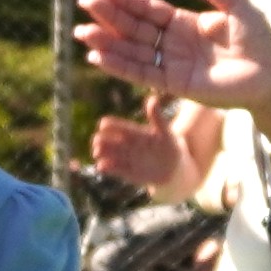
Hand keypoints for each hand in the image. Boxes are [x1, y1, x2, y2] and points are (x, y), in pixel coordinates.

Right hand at [77, 0, 270, 155]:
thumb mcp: (235, 5)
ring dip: (107, 42)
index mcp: (184, 22)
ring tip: (82, 31)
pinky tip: (99, 57)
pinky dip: (120, 66)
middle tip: (83, 1)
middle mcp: (173, 43)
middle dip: (108, 15)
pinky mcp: (175, 86)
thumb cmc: (259, 40)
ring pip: (132, 51)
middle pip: (134, 27)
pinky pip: (142, 74)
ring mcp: (172, 64)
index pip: (147, 9)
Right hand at [84, 104, 204, 199]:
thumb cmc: (170, 147)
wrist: (173, 169)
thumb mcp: (165, 132)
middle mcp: (125, 144)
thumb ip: (157, 118)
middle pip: (106, 139)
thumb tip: (152, 99)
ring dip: (100, 153)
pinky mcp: (124, 171)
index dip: (109, 124)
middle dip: (100, 139)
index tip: (103, 125)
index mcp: (132, 132)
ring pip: (106, 153)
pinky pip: (111, 169)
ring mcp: (124, 157)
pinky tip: (102, 166)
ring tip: (97, 153)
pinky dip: (105, 167)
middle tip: (97, 142)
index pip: (116, 125)